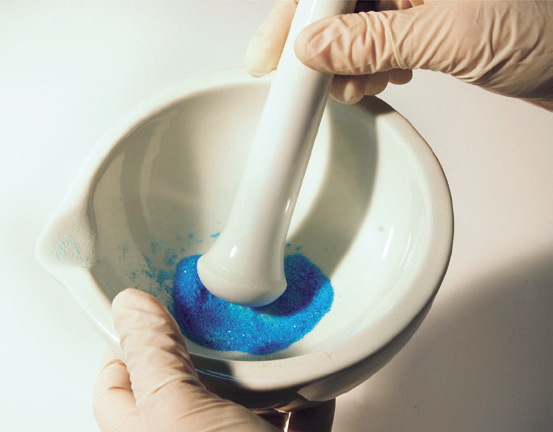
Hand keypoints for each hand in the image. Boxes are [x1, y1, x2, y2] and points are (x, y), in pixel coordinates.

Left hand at [93, 288, 335, 430]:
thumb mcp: (181, 415)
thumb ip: (153, 359)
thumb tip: (128, 307)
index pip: (116, 385)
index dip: (128, 344)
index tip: (152, 310)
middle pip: (185, 387)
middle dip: (202, 352)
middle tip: (211, 316)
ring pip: (240, 404)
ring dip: (259, 375)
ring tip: (264, 344)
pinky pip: (293, 423)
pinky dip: (304, 401)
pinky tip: (311, 383)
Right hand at [246, 0, 552, 109]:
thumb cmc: (551, 26)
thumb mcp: (451, 36)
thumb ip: (374, 42)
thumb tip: (315, 49)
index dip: (297, 13)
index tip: (274, 49)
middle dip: (319, 41)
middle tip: (303, 77)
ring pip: (356, 21)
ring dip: (346, 61)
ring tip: (354, 85)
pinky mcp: (427, 18)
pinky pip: (380, 37)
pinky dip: (372, 65)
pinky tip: (383, 78)